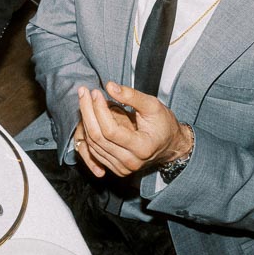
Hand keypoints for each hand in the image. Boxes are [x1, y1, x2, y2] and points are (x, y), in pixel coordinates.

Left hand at [73, 82, 187, 178]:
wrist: (170, 145)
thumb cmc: (163, 123)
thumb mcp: (152, 105)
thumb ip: (131, 96)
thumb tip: (109, 86)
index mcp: (142, 148)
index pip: (111, 130)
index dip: (99, 110)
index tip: (95, 92)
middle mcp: (130, 162)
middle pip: (97, 137)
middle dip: (87, 112)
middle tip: (84, 93)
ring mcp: (122, 167)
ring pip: (92, 144)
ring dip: (86, 120)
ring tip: (86, 100)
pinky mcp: (115, 167)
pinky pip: (93, 150)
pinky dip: (88, 131)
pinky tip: (89, 115)